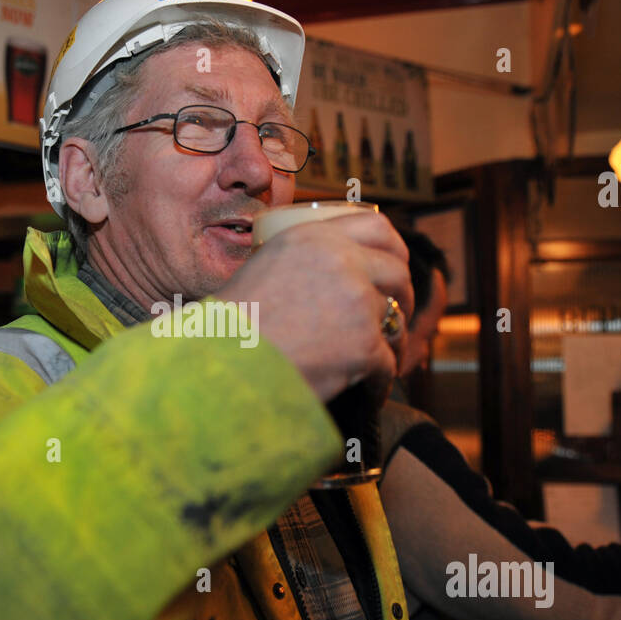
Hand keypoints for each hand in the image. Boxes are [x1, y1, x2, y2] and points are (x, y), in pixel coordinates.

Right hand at [216, 212, 413, 402]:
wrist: (219, 363)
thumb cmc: (232, 325)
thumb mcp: (266, 266)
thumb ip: (305, 260)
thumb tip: (338, 273)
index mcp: (315, 237)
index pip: (378, 228)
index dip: (394, 251)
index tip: (395, 270)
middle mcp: (341, 261)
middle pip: (397, 273)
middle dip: (402, 299)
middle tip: (392, 320)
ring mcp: (356, 303)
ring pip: (397, 321)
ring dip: (393, 343)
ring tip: (381, 360)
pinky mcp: (364, 345)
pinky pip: (388, 363)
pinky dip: (379, 382)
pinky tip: (367, 391)